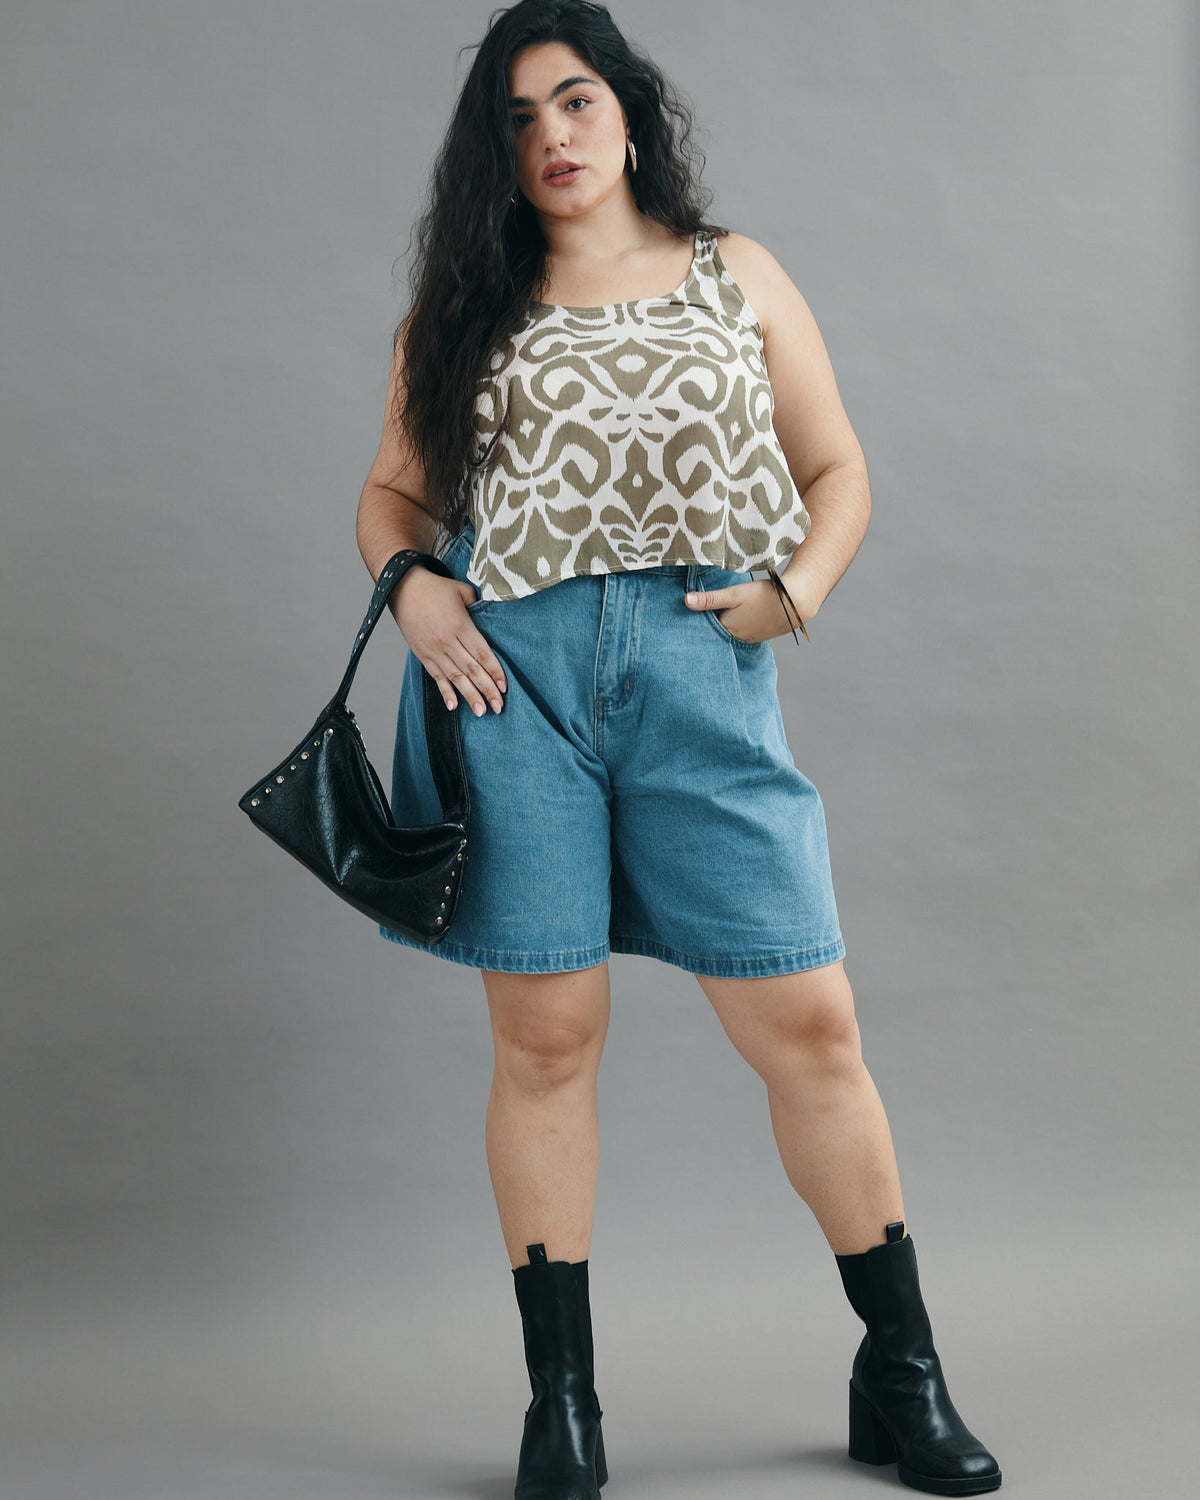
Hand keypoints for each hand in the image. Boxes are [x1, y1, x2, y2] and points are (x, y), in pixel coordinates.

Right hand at [390, 566, 506, 714]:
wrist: (402, 587)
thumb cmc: (436, 588)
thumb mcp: (462, 590)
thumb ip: (479, 605)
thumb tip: (489, 617)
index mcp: (461, 625)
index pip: (482, 654)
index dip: (495, 672)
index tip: (504, 687)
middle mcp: (447, 641)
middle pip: (471, 670)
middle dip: (487, 690)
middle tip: (499, 707)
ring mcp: (433, 650)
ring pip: (455, 677)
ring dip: (469, 696)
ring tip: (481, 712)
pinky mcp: (422, 654)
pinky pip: (436, 676)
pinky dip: (445, 691)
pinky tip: (453, 706)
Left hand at [684, 575, 818, 643]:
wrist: (795, 603)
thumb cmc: (763, 596)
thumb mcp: (734, 594)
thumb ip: (710, 599)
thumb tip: (685, 601)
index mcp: (727, 628)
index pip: (705, 628)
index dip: (696, 623)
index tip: (684, 620)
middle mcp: (736, 637)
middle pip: (717, 633)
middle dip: (708, 628)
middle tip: (695, 624)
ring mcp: (749, 638)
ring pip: (730, 635)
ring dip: (724, 629)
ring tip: (715, 623)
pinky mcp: (759, 636)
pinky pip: (742, 635)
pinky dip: (737, 630)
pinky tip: (737, 622)